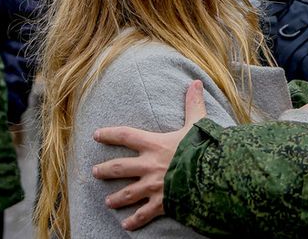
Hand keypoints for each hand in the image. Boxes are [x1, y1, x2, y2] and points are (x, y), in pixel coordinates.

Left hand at [92, 79, 207, 230]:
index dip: (109, 134)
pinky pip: (145, 214)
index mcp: (154, 144)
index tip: (96, 135)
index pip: (125, 135)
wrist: (212, 174)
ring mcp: (154, 186)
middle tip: (95, 172)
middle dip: (105, 170)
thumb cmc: (203, 149)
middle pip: (120, 167)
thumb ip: (193, 104)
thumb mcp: (197, 124)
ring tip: (107, 202)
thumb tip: (195, 83)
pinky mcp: (162, 203)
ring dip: (116, 198)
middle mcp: (149, 165)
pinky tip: (126, 225)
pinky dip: (135, 221)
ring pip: (128, 193)